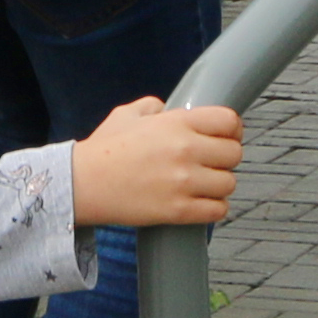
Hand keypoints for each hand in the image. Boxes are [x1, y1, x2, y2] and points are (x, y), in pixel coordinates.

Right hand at [71, 98, 244, 227]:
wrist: (83, 184)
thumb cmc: (103, 149)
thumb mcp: (127, 114)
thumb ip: (153, 106)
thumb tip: (167, 108)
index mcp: (177, 122)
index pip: (229, 121)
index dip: (231, 129)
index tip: (224, 137)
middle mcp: (186, 150)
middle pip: (234, 154)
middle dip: (225, 158)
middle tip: (211, 162)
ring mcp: (184, 182)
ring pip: (229, 183)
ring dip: (219, 184)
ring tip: (203, 184)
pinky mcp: (179, 211)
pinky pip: (218, 210)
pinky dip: (213, 207)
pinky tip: (200, 203)